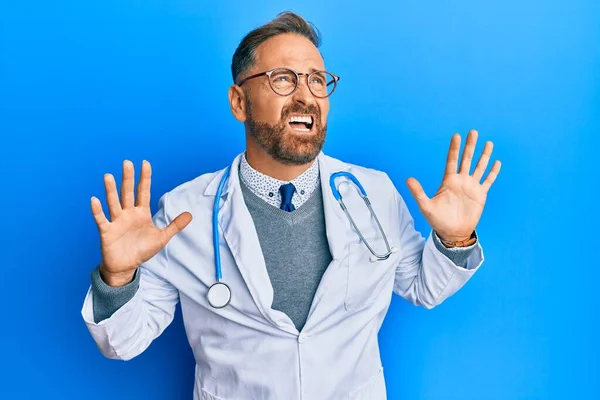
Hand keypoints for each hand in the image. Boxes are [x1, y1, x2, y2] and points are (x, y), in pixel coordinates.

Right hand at [90, 160, 191, 285]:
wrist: (126, 266)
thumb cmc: (142, 250)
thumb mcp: (161, 237)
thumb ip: (175, 225)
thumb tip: (190, 214)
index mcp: (141, 213)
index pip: (143, 192)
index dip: (145, 178)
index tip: (145, 163)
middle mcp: (128, 213)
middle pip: (128, 193)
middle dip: (128, 178)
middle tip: (127, 162)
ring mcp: (117, 221)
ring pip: (113, 202)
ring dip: (110, 190)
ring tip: (108, 176)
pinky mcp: (107, 231)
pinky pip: (101, 219)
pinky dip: (97, 210)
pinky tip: (94, 199)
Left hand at [406, 130, 500, 241]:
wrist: (452, 232)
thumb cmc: (438, 220)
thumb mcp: (426, 206)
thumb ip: (418, 192)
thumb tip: (408, 179)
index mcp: (448, 181)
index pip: (452, 161)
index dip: (454, 148)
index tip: (456, 135)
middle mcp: (461, 181)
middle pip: (466, 159)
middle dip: (470, 146)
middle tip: (473, 132)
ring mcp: (471, 187)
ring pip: (479, 167)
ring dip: (484, 155)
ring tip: (488, 143)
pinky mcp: (480, 195)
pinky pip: (488, 181)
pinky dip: (493, 172)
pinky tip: (497, 162)